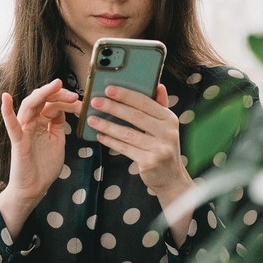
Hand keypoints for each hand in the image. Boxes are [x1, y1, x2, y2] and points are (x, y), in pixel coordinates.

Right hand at [0, 79, 79, 236]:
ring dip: (42, 94)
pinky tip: (6, 98)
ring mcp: (23, 131)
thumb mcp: (57, 141)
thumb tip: (62, 108)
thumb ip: (58, 125)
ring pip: (29, 106)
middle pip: (41, 101)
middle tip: (72, 93)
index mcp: (41, 123)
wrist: (35, 188)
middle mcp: (31, 124)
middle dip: (56, 93)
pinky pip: (11, 125)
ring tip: (55, 85)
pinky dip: (6, 111)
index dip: (64, 100)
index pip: (51, 104)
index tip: (78, 99)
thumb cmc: (44, 166)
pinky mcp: (18, 141)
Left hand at [87, 84, 195, 242]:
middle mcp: (167, 132)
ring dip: (107, 125)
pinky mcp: (149, 162)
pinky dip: (111, 142)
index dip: (126, 94)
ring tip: (92, 120)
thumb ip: (160, 106)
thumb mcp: (166, 126)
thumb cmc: (163, 147)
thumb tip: (158, 85)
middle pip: (135, 116)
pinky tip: (100, 136)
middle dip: (113, 107)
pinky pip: (125, 148)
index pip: (145, 102)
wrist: (171, 177)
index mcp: (169, 119)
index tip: (109, 88)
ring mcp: (159, 148)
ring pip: (127, 133)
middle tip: (95, 102)